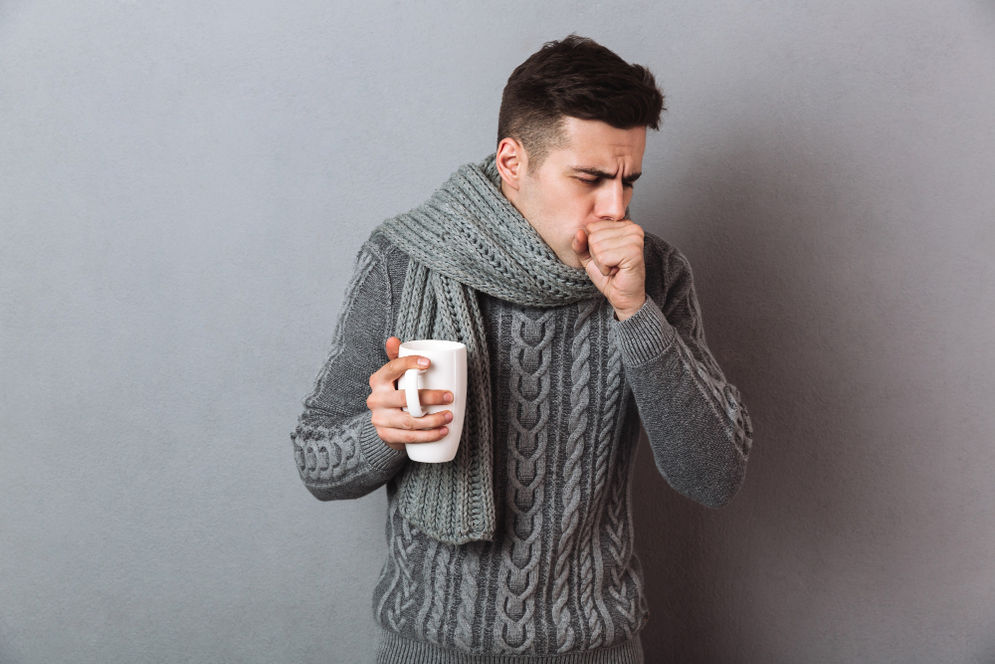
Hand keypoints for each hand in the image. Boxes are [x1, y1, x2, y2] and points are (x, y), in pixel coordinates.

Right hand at [367, 337, 453, 451]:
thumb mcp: (394, 375)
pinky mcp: (386, 435)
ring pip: (409, 421)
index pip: (392, 368)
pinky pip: (409, 438)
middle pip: (404, 398)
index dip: (409, 363)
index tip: (429, 363)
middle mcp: (375, 399)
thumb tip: (393, 339)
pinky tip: (443, 432)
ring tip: (450, 416)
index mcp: (378, 380)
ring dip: (432, 420)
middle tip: (450, 396)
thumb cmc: (394, 392)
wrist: (384, 423)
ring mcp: (380, 419)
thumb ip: (397, 358)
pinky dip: (428, 436)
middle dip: (430, 397)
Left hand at [572, 219, 646, 319]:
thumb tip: (579, 232)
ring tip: (614, 267)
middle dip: (597, 255)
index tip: (607, 255)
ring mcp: (634, 239)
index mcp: (624, 224)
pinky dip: (604, 268)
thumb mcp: (589, 256)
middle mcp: (632, 228)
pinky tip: (616, 271)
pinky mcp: (633, 252)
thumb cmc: (610, 275)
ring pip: (597, 246)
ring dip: (601, 263)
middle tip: (611, 263)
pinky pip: (603, 257)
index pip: (592, 227)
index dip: (593, 246)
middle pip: (593, 236)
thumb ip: (581, 243)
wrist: (622, 295)